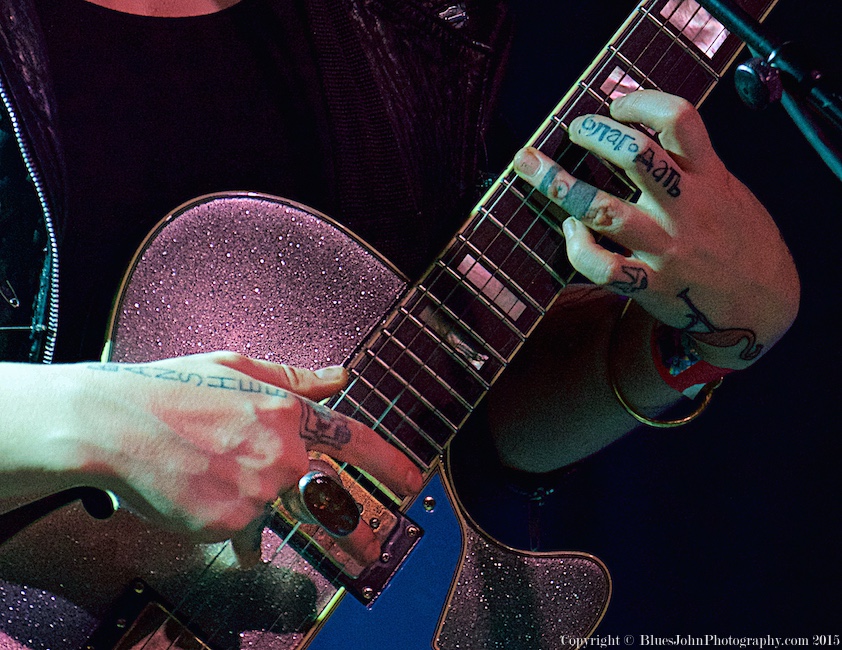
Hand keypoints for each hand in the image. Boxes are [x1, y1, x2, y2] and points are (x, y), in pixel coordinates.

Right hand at [48, 352, 420, 561]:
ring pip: (292, 519)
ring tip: (301, 534)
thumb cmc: (171, 389)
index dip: (389, 461)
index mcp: (288, 411)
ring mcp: (259, 491)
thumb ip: (296, 376)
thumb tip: (340, 376)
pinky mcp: (231, 522)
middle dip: (363, 526)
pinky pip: (247, 534)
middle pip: (335, 497)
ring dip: (306, 533)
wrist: (115, 425)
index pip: (355, 439)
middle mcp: (283, 453)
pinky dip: (239, 529)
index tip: (413, 479)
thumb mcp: (238, 366)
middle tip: (380, 543)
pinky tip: (216, 511)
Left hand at [513, 90, 798, 367]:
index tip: (617, 103)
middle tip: (574, 129)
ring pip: (604, 209)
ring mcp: (665, 246)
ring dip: (560, 184)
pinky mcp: (651, 283)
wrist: (762, 303)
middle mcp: (685, 207)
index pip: (679, 119)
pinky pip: (603, 267)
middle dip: (594, 133)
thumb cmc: (738, 239)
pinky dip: (579, 247)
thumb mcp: (727, 189)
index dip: (642, 102)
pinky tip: (571, 231)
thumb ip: (691, 163)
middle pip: (635, 156)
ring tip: (533, 165)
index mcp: (709, 175)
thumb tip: (641, 129)